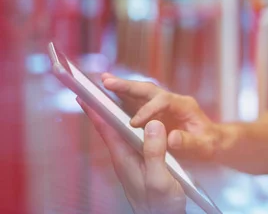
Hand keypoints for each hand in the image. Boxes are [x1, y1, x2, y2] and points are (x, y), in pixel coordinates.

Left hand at [78, 98, 185, 213]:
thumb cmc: (161, 205)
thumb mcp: (160, 179)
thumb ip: (155, 152)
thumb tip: (152, 123)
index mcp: (125, 158)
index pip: (106, 129)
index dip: (95, 110)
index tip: (84, 94)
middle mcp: (125, 157)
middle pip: (110, 127)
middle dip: (103, 107)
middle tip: (97, 88)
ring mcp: (133, 160)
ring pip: (122, 132)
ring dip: (117, 114)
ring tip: (113, 97)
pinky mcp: (142, 163)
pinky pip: (134, 138)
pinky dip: (133, 124)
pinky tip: (139, 120)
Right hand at [101, 73, 221, 160]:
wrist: (213, 142)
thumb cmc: (210, 143)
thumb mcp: (204, 146)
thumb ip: (189, 142)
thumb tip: (171, 138)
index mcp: (184, 106)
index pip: (164, 101)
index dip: (148, 110)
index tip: (135, 123)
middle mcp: (172, 101)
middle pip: (148, 90)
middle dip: (128, 86)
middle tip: (107, 82)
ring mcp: (163, 106)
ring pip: (140, 93)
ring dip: (122, 88)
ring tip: (102, 82)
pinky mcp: (155, 113)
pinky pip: (137, 104)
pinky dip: (122, 99)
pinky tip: (107, 97)